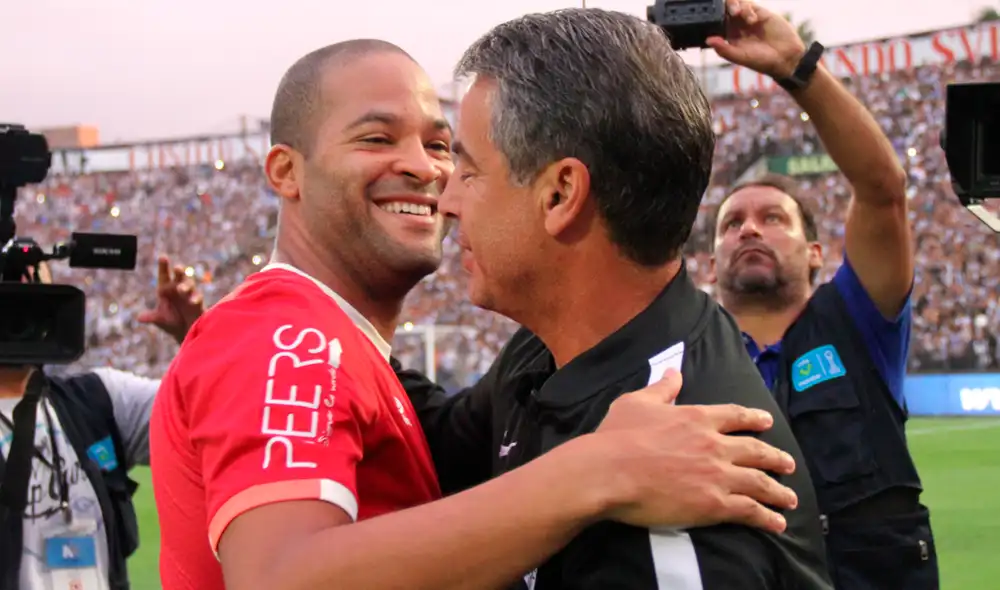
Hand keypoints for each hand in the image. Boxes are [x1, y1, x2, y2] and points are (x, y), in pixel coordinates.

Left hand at [137, 255, 204, 344]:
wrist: (184, 332)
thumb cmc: (170, 322)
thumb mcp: (159, 320)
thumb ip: (151, 317)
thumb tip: (139, 318)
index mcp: (165, 289)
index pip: (164, 275)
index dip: (163, 266)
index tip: (163, 257)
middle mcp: (177, 288)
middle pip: (179, 276)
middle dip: (179, 271)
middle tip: (177, 268)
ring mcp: (188, 294)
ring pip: (189, 284)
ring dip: (186, 286)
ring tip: (181, 289)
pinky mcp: (197, 302)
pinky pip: (197, 297)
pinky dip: (195, 298)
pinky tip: (192, 302)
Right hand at [592, 370, 796, 533]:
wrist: (609, 471)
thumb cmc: (617, 436)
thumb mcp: (636, 402)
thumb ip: (661, 388)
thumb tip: (674, 372)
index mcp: (696, 418)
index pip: (734, 415)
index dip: (753, 418)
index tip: (767, 422)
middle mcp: (714, 444)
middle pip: (755, 450)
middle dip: (776, 458)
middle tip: (788, 464)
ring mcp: (717, 475)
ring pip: (759, 482)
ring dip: (778, 491)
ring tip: (790, 499)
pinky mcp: (713, 504)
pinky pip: (748, 510)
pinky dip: (766, 517)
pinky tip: (777, 523)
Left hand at [707, 0, 806, 79]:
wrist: (786, 56)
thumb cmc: (762, 61)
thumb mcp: (741, 57)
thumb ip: (724, 49)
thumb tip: (708, 40)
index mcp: (729, 37)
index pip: (716, 24)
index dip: (712, 19)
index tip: (711, 19)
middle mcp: (736, 27)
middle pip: (724, 11)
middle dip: (723, 8)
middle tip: (729, 13)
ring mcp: (747, 19)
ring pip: (735, 4)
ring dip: (733, 4)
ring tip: (737, 12)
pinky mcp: (760, 13)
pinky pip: (749, 4)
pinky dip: (747, 8)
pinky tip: (752, 19)